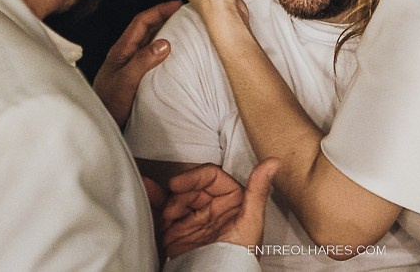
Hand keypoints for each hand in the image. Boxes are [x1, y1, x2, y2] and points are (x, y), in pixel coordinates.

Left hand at [92, 0, 182, 126]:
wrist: (98, 126)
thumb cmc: (108, 104)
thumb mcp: (125, 81)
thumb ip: (143, 61)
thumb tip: (165, 42)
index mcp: (121, 50)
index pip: (141, 22)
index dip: (159, 10)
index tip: (178, 5)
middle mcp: (125, 55)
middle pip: (146, 29)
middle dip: (164, 17)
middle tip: (185, 13)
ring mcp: (130, 66)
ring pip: (149, 42)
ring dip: (165, 32)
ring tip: (183, 30)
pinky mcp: (135, 77)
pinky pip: (152, 57)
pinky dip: (164, 50)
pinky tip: (175, 56)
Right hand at [161, 158, 279, 257]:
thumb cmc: (238, 258)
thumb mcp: (251, 223)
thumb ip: (258, 191)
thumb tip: (273, 162)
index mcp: (232, 201)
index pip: (211, 177)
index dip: (193, 177)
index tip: (177, 184)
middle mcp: (213, 208)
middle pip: (191, 187)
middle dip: (179, 195)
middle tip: (173, 209)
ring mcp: (194, 220)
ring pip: (176, 199)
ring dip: (165, 199)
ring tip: (163, 213)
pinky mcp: (178, 233)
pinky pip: (164, 213)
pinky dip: (154, 203)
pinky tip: (147, 191)